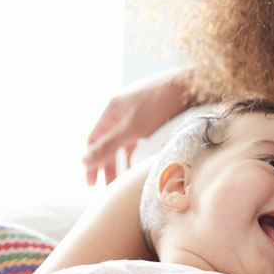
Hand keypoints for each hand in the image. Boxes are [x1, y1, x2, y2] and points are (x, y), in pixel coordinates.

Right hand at [83, 69, 193, 185]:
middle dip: (105, 165)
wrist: (189, 86)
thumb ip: (109, 145)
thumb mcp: (132, 128)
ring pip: (122, 142)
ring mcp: (135, 114)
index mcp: (111, 110)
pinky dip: (133, 153)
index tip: (92, 183)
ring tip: (120, 181)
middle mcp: (120, 111)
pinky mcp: (150, 118)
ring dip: (120, 161)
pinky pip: (136, 139)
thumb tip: (84, 160)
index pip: (93, 140)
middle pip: (107, 142)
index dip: (91, 162)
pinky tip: (135, 165)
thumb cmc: (159, 104)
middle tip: (105, 187)